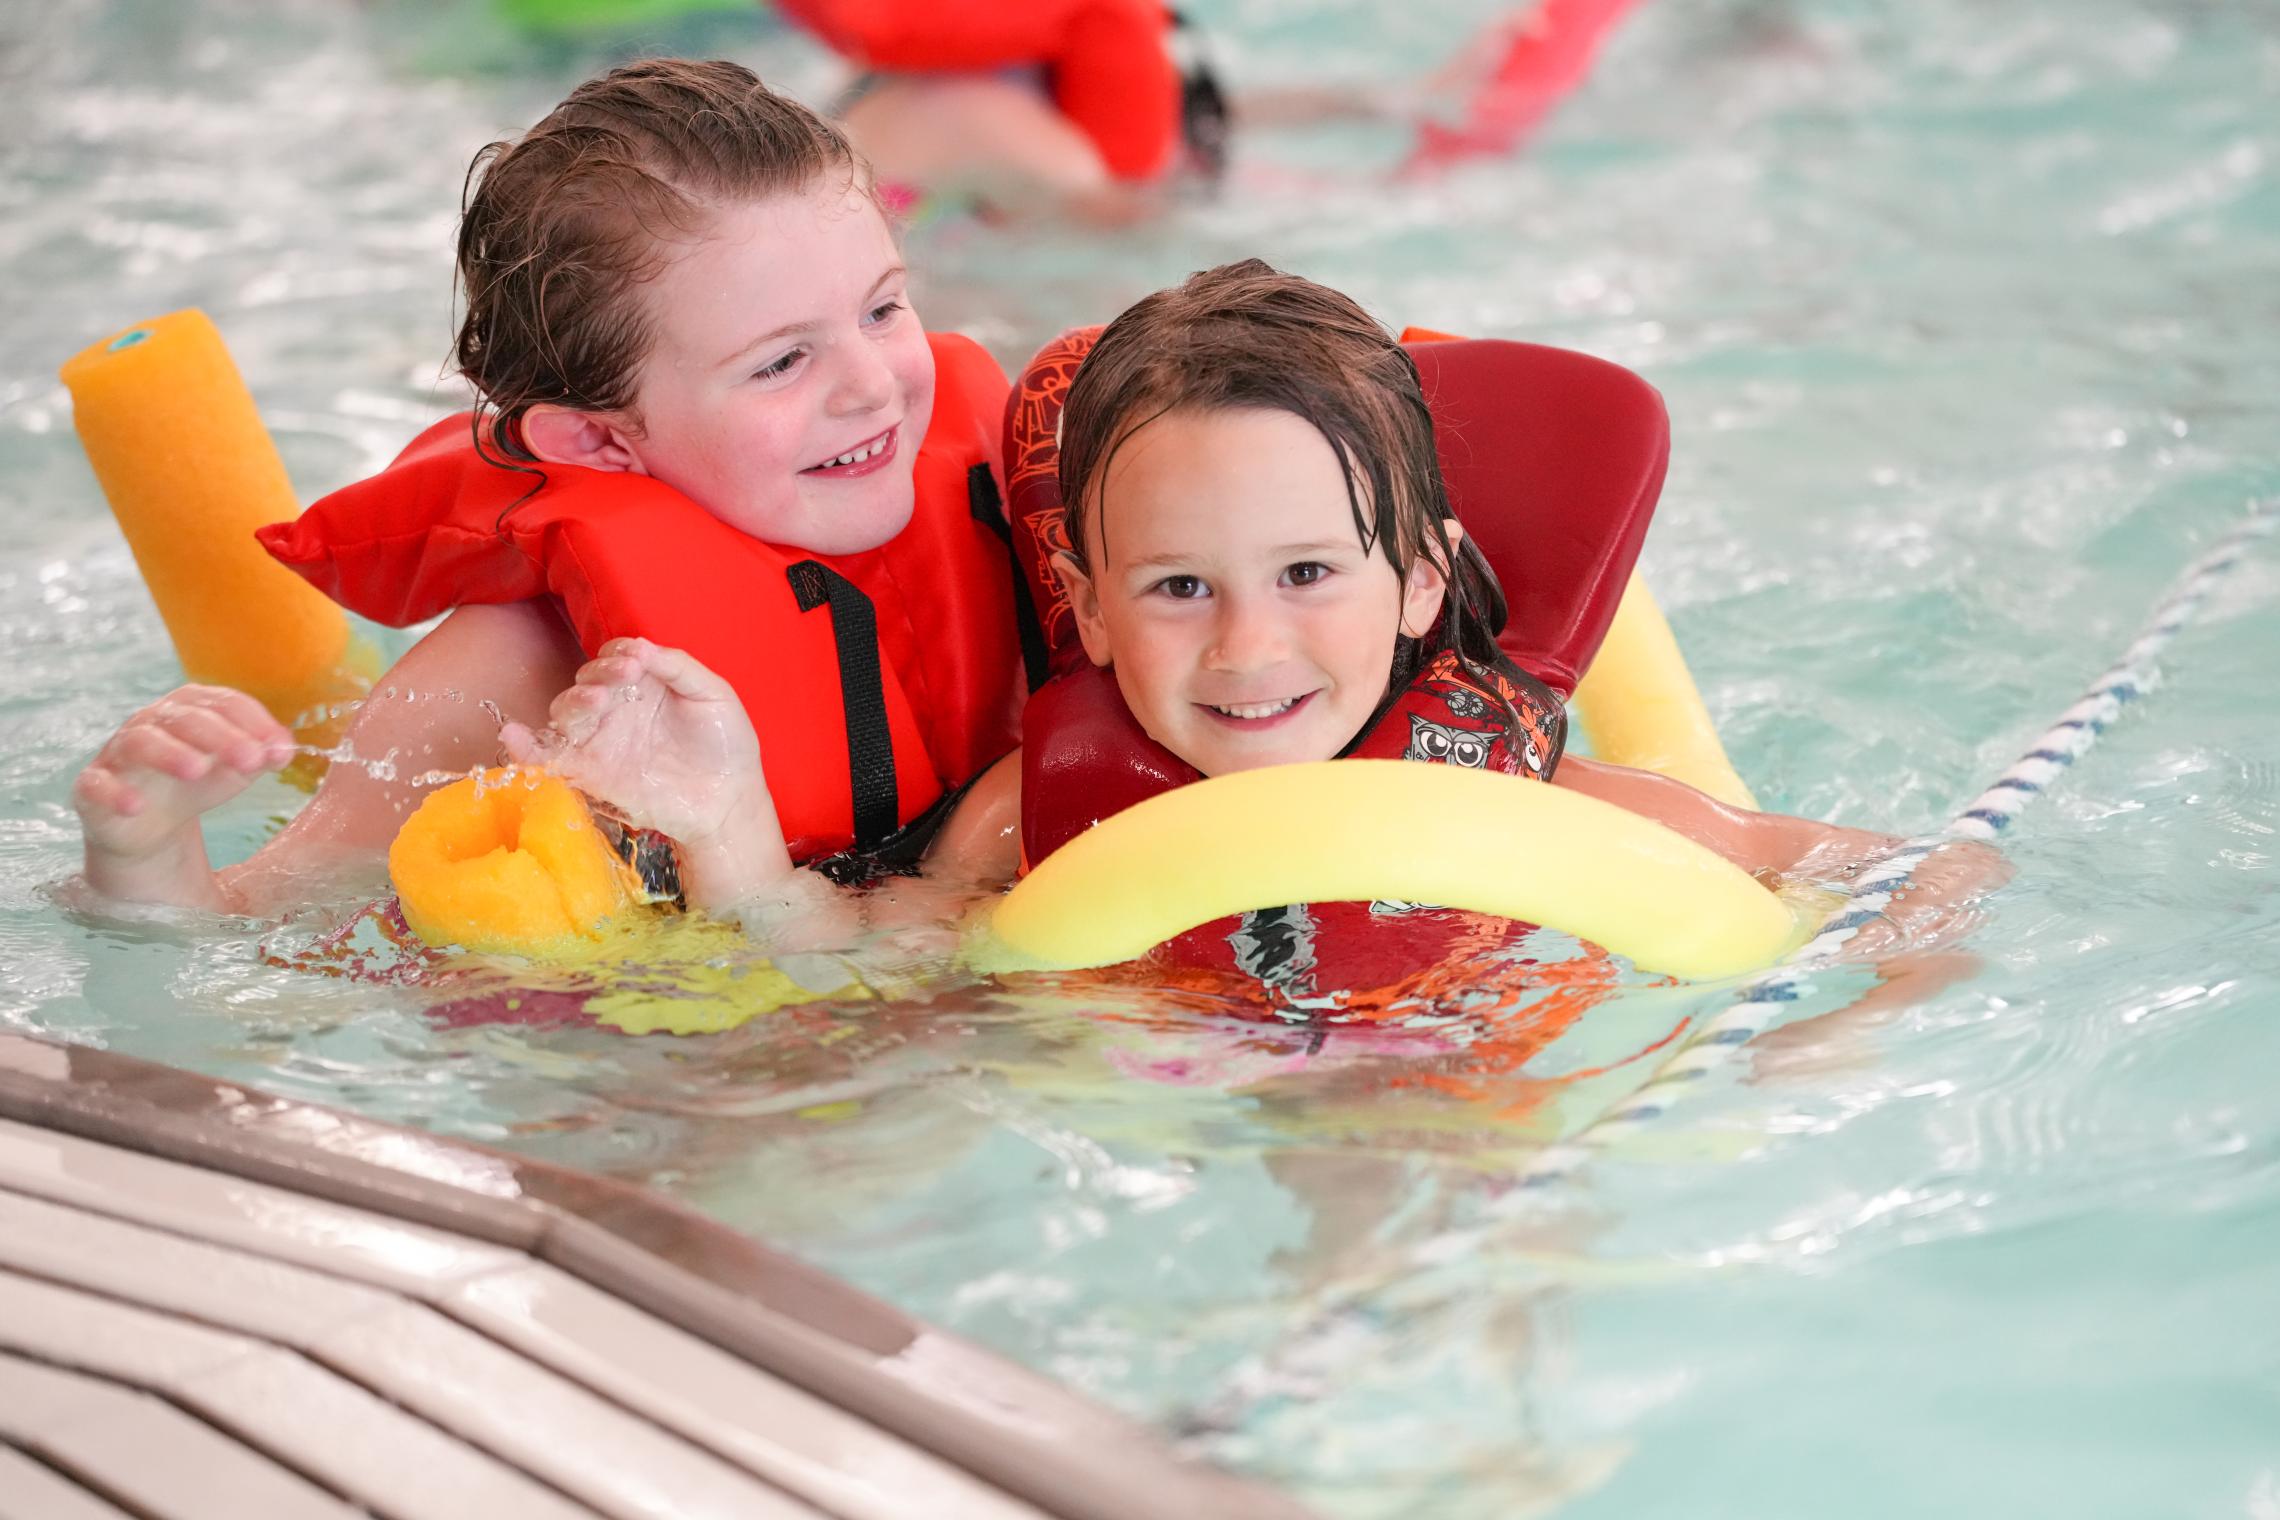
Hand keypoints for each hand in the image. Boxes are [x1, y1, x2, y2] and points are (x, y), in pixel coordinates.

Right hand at [73, 684, 294, 906]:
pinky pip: (96, 784)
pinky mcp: (93, 785)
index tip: (280, 748)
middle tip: (250, 759)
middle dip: (220, 736)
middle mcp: (152, 722)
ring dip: (170, 753)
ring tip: (197, 771)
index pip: (222, 702)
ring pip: (140, 741)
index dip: (253, 721)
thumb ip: (260, 757)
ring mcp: (119, 752)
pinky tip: (135, 806)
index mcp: (190, 710)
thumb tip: (285, 749)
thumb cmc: (194, 784)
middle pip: (184, 718)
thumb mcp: (234, 770)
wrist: (146, 825)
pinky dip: (114, 793)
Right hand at [499, 639, 765, 853]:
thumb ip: (678, 667)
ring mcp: (601, 741)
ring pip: (566, 714)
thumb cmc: (725, 745)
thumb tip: (639, 646)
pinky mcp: (591, 774)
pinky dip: (526, 749)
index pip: (615, 658)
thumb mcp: (713, 695)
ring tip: (595, 702)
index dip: (618, 654)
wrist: (729, 802)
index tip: (635, 660)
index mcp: (643, 685)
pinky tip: (513, 735)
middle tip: (621, 678)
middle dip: (597, 676)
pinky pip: (549, 759)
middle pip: (586, 683)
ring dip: (573, 703)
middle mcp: (617, 709)